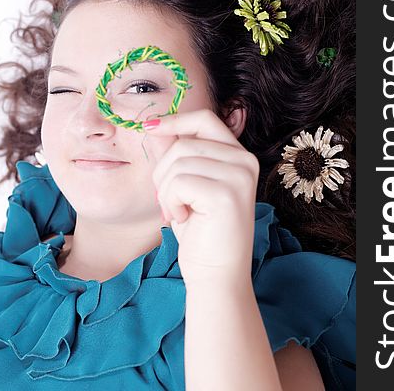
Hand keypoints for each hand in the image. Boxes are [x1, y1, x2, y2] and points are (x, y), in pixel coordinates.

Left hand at [144, 108, 259, 287]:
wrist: (216, 273)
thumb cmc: (200, 230)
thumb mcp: (186, 184)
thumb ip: (176, 155)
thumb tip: (155, 125)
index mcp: (238, 155)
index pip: (204, 119)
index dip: (174, 120)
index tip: (149, 127)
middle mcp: (245, 160)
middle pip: (184, 143)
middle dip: (162, 171)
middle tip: (168, 200)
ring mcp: (239, 176)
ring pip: (178, 162)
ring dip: (165, 190)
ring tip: (177, 211)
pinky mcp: (227, 194)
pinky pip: (179, 182)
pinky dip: (171, 202)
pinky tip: (183, 218)